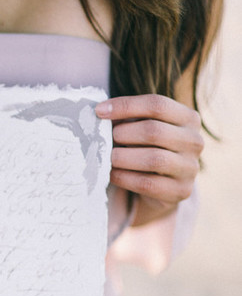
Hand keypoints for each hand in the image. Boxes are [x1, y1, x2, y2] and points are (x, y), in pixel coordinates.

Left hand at [95, 94, 203, 223]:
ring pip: (153, 158)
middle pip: (154, 131)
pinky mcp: (181, 191)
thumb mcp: (143, 127)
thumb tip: (101, 112)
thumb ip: (129, 118)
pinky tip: (111, 174)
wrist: (162, 186)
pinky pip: (148, 183)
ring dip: (123, 157)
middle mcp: (195, 141)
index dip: (126, 106)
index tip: (99, 111)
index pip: (157, 104)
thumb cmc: (148, 148)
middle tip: (105, 139)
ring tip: (107, 157)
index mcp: (189, 118)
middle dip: (123, 134)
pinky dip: (124, 177)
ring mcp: (190, 168)